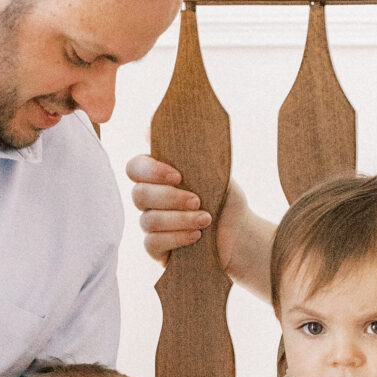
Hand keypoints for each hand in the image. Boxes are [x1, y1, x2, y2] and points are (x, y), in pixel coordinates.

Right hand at [124, 156, 269, 290]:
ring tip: (206, 219)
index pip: (135, 168)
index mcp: (157, 176)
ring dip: (179, 219)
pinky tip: (196, 235)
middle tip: (197, 200)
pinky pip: (152, 243)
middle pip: (139, 194)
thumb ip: (187, 150)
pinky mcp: (156, 249)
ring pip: (148, 220)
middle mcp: (149, 200)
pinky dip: (176, 237)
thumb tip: (153, 127)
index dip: (151, 171)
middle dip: (169, 197)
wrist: (241, 234)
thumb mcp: (212, 171)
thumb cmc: (224, 199)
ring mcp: (150, 225)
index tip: (178, 175)